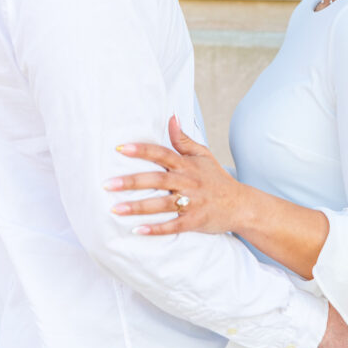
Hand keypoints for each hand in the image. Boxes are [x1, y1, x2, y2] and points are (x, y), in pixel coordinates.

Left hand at [105, 116, 243, 234]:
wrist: (240, 205)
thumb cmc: (216, 179)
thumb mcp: (203, 155)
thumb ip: (183, 139)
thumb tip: (171, 117)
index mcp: (187, 165)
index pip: (162, 154)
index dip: (142, 150)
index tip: (120, 148)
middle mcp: (188, 182)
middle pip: (157, 180)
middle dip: (131, 182)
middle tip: (107, 184)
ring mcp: (191, 203)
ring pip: (161, 205)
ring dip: (138, 207)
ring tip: (115, 209)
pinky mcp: (194, 222)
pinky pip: (172, 226)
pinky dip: (155, 229)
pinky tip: (137, 230)